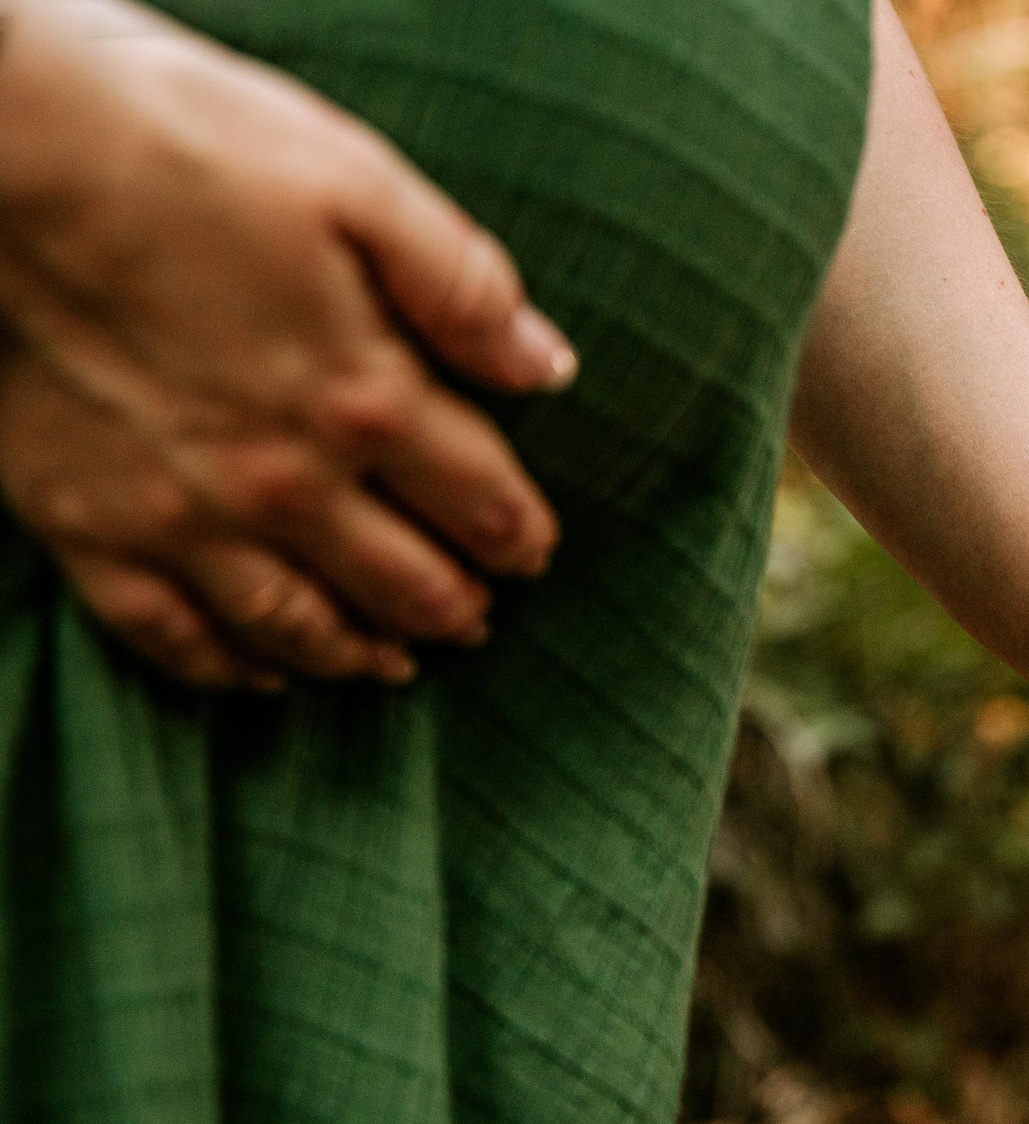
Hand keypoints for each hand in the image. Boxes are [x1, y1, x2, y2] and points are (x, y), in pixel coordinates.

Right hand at [0, 0, 575, 688]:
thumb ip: (462, 287)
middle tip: (477, 620)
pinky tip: (255, 674)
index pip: (481, 500)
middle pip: (402, 579)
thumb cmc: (179, 145)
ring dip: (358, 653)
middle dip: (453, 606)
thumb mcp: (356, 183)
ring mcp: (180, 517)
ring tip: (394, 663)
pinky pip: (167, 633)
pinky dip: (222, 668)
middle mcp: (285, 483)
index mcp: (365, 398)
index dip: (519, 536)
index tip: (534, 553)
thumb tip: (547, 369)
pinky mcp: (84, 525)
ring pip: (296, 624)